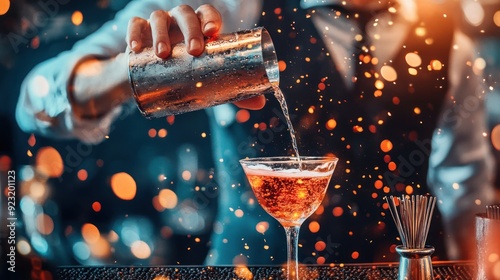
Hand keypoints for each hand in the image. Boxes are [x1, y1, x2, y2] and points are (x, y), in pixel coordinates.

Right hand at [126, 4, 265, 109]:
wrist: (151, 76)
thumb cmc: (187, 73)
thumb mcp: (207, 79)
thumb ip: (231, 88)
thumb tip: (261, 103)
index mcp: (199, 28)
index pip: (207, 14)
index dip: (210, 19)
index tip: (212, 33)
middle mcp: (179, 22)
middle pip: (185, 13)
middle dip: (190, 29)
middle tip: (193, 50)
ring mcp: (158, 24)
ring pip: (159, 17)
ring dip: (161, 33)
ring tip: (162, 54)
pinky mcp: (138, 31)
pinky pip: (134, 25)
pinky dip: (134, 33)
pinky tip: (135, 48)